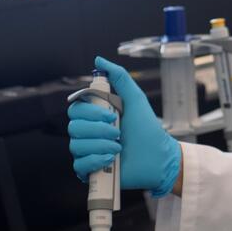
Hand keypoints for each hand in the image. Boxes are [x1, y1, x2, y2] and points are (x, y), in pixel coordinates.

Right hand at [68, 57, 182, 195]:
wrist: (158, 157)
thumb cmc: (147, 129)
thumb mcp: (134, 99)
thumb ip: (119, 77)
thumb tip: (99, 60)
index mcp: (94, 116)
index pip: (75, 108)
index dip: (91, 112)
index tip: (112, 114)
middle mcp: (87, 133)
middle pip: (73, 127)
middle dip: (98, 130)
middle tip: (118, 133)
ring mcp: (87, 152)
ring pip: (76, 145)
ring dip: (100, 146)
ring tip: (118, 148)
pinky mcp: (89, 170)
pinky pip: (79, 165)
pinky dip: (95, 161)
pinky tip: (111, 160)